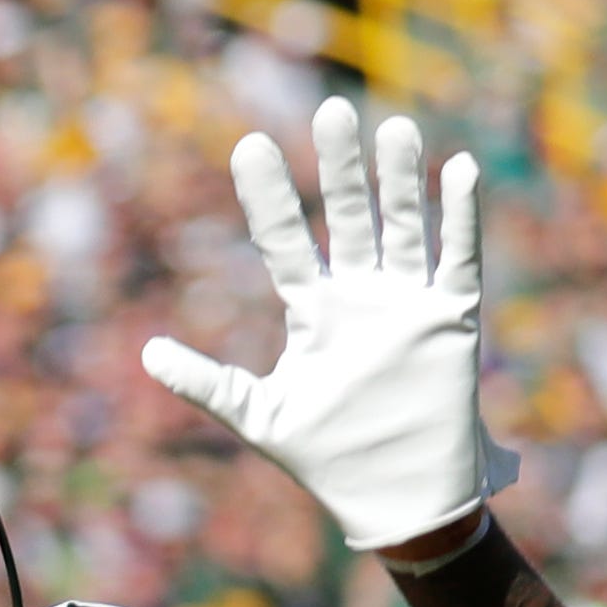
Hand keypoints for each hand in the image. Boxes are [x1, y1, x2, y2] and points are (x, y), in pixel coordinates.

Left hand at [141, 96, 516, 551]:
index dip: (268, 196)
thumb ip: (207, 383)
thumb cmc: (327, 458)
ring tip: (391, 128)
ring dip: (397, 179)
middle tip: (332, 109)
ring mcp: (407, 303)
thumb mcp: (259, 416)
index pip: (286, 240)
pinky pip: (458, 258)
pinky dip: (460, 217)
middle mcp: (360, 296)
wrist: (395, 498)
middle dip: (339, 167)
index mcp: (314, 311)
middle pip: (348, 217)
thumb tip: (145, 355)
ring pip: (402, 226)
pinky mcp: (451, 319)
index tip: (249, 144)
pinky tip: (458, 170)